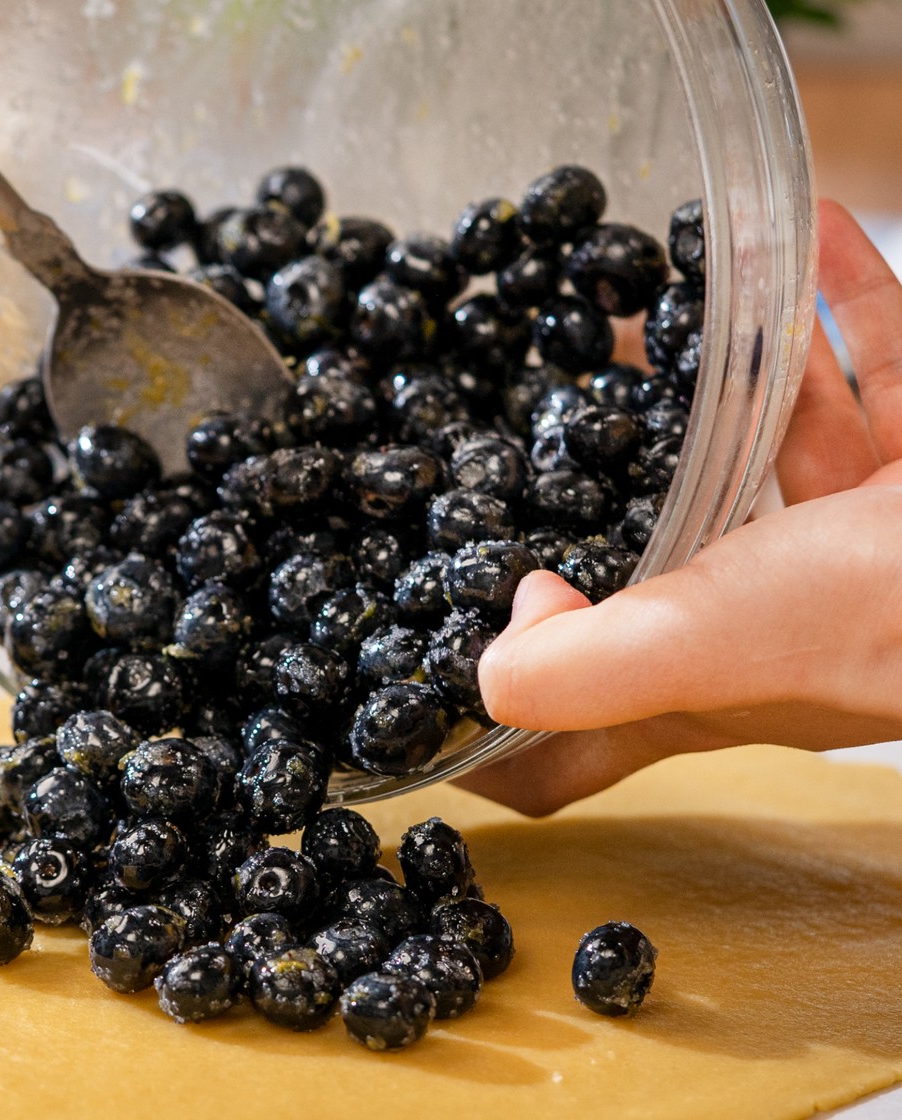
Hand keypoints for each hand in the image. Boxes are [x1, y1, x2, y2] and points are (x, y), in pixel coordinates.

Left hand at [461, 200, 901, 815]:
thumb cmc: (900, 613)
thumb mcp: (720, 640)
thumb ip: (590, 666)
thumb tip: (501, 636)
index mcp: (701, 678)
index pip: (575, 739)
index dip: (497, 738)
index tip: (422, 670)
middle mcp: (763, 617)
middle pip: (644, 561)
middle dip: (585, 490)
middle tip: (523, 414)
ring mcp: (845, 542)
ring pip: (756, 448)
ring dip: (707, 376)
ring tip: (642, 304)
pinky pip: (871, 371)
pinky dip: (839, 306)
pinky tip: (805, 235)